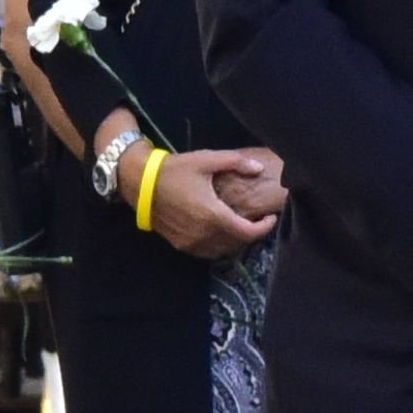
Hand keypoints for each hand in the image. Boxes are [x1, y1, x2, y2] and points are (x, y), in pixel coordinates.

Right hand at [140, 142, 285, 265]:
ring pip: (223, 251)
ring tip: (241, 226)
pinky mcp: (181, 246)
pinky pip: (207, 252)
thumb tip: (259, 169)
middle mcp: (204, 234)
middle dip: (251, 233)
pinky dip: (219, 246)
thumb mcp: (207, 160)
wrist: (140, 183)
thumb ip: (236, 163)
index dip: (264, 228)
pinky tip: (221, 232)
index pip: (248, 232)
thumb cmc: (176, 169)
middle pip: (237, 243)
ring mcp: (191, 243)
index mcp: (213, 215)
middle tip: (258, 220)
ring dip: (236, 241)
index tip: (271, 218)